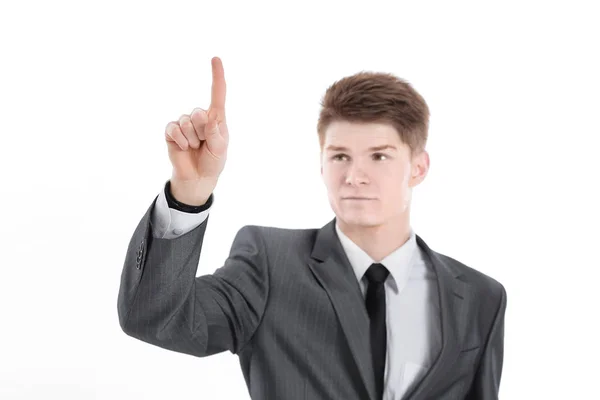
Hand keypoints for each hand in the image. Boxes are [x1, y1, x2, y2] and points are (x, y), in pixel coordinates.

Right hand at [165, 57, 228, 188]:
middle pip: (199, 113)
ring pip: (186, 123)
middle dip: (202, 132)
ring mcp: (184, 122)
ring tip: (195, 147)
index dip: (217, 76)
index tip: (216, 58)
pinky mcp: (172, 130)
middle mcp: (200, 116)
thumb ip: (216, 134)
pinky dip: (180, 141)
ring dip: (192, 140)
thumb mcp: (220, 149)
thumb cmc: (213, 161)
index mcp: (216, 118)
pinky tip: (183, 147)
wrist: (198, 177)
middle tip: (204, 144)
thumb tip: (209, 117)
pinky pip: (174, 129)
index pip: (217, 93)